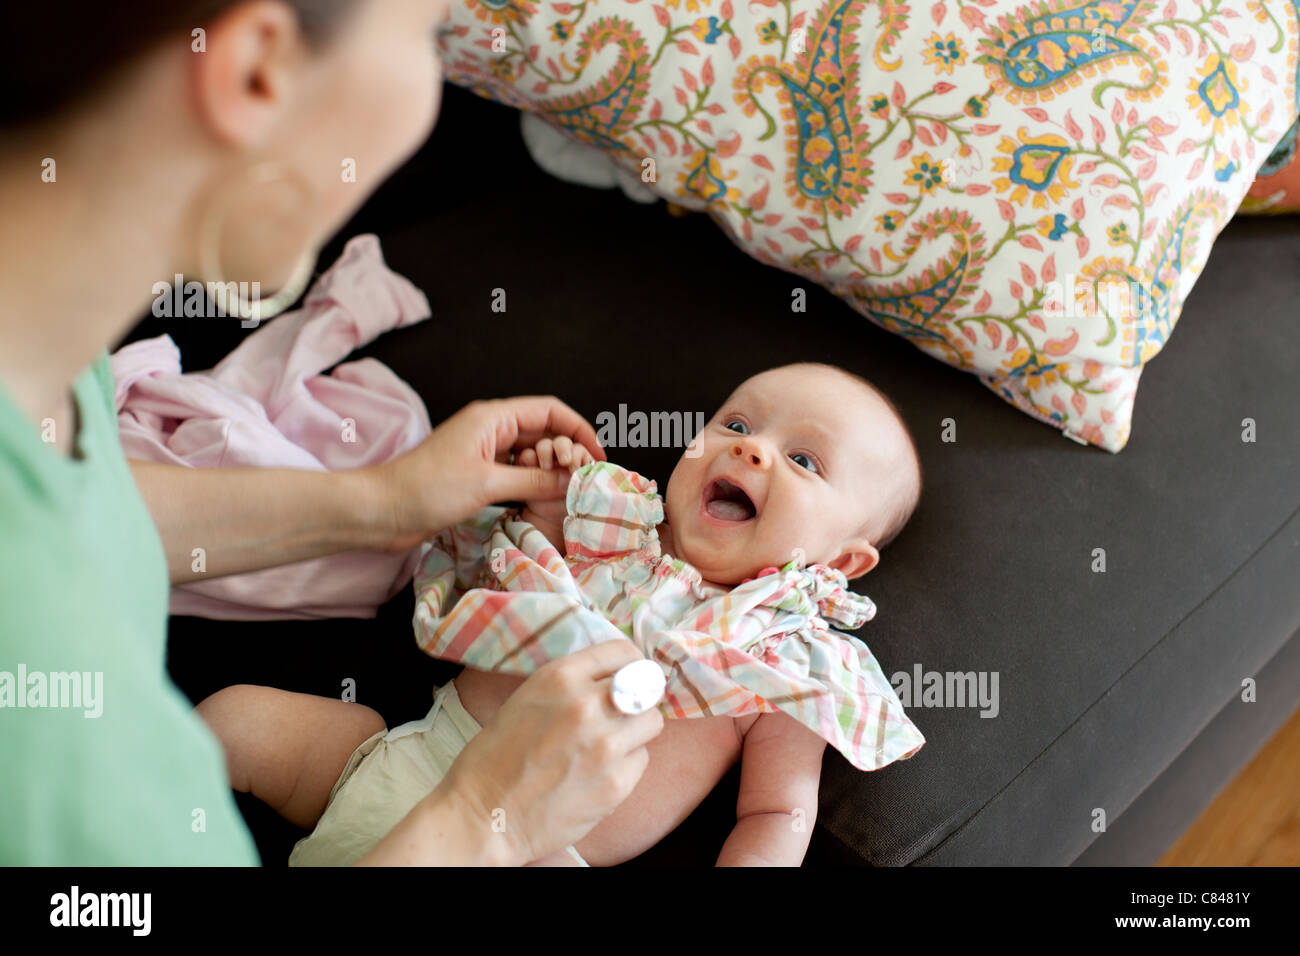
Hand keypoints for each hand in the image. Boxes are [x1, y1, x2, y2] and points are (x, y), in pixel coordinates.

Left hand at [368, 397, 605, 551]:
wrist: (381, 511)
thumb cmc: (426, 490)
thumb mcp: (487, 484)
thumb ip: (534, 481)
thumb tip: (572, 479)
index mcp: (492, 418)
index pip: (549, 410)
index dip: (578, 429)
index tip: (597, 454)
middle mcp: (490, 430)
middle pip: (543, 431)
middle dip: (567, 451)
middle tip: (583, 478)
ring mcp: (483, 453)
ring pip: (530, 454)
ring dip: (550, 470)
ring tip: (569, 490)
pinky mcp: (476, 476)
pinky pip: (515, 473)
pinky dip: (532, 483)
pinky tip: (544, 499)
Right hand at [438, 640, 664, 864]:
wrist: (483, 817)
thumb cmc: (496, 757)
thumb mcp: (528, 697)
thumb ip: (572, 683)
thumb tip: (613, 676)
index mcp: (561, 677)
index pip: (624, 652)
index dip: (629, 664)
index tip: (628, 675)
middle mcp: (587, 705)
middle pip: (645, 686)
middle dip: (636, 698)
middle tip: (620, 714)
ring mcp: (605, 746)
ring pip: (651, 722)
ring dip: (635, 731)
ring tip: (609, 744)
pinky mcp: (615, 784)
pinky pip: (641, 760)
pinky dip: (626, 765)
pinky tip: (599, 772)